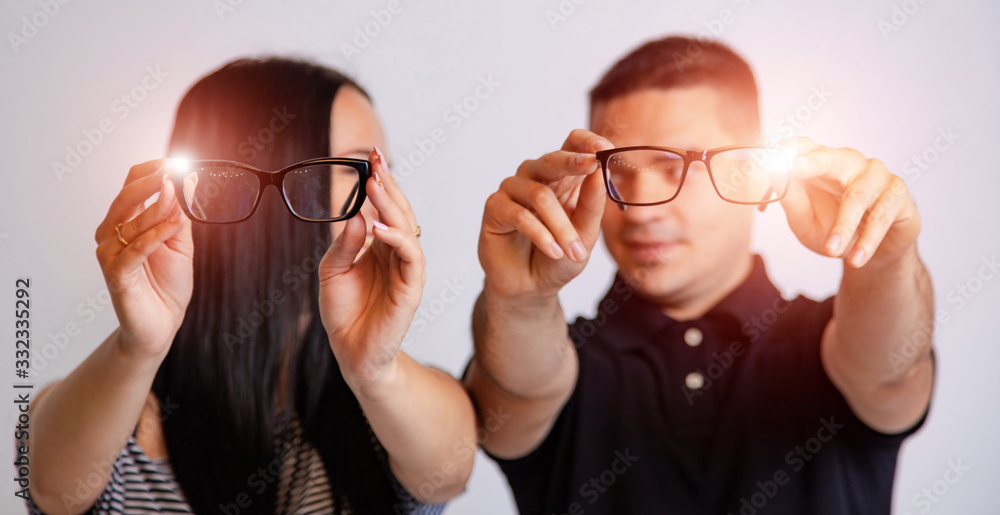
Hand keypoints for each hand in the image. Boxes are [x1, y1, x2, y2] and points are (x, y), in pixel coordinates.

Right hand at [94, 160, 192, 357]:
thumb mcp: (180, 242)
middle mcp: (111, 234)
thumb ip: (181, 213)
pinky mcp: (116, 275)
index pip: (131, 185)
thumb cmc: (167, 283)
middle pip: (125, 198)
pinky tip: (174, 224)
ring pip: (131, 223)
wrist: (162, 324)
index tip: (176, 160)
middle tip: (172, 170)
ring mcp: (110, 254)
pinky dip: (155, 235)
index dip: (152, 170)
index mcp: (125, 222)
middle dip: (151, 182)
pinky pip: (134, 250)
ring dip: (158, 208)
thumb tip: (189, 180)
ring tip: (179, 195)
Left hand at [319, 148, 424, 393]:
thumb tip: (356, 215)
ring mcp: (407, 270)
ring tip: (375, 186)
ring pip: (408, 229)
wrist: (351, 353)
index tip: (372, 157)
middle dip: (389, 185)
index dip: (381, 182)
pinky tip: (379, 227)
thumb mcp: (333, 270)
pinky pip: (411, 257)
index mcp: (380, 246)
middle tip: (377, 162)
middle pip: (400, 212)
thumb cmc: (344, 312)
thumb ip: (345, 243)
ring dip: (392, 206)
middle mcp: (397, 254)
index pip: (385, 208)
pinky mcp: (411, 289)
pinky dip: (397, 239)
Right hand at [480, 129, 612, 299]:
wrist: (531, 288)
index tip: (604, 148)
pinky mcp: (495, 208)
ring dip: (561, 227)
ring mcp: (513, 190)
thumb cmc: (558, 257)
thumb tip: (600, 171)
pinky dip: (541, 235)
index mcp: (562, 177)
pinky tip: (554, 252)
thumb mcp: (585, 233)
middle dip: (573, 162)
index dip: (587, 142)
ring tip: (574, 252)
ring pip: (540, 195)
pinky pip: (520, 215)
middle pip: (552, 159)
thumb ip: (592, 203)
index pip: (572, 144)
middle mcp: (535, 177)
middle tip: (592, 165)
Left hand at [779, 137, 920, 266]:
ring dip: (844, 225)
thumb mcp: (804, 218)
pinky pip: (881, 216)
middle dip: (815, 162)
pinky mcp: (898, 194)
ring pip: (858, 195)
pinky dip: (867, 240)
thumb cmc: (831, 228)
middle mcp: (850, 163)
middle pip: (834, 158)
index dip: (794, 147)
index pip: (807, 147)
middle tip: (797, 169)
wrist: (866, 254)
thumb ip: (791, 197)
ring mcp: (877, 176)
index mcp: (823, 164)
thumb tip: (773, 172)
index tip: (779, 150)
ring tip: (831, 250)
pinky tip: (855, 258)